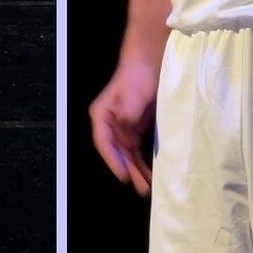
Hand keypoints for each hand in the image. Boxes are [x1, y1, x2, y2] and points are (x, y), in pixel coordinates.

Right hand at [89, 58, 158, 196]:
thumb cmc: (137, 77)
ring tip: (148, 188)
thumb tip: (130, 137)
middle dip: (129, 171)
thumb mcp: (131, 97)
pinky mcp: (135, 130)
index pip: (104, 143)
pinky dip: (143, 162)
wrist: (150, 64)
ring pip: (128, 155)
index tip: (124, 175)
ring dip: (137, 171)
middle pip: (117, 153)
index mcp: (101, 116)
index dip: (113, 160)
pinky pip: (137, 150)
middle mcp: (109, 126)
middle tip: (141, 188)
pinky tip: (151, 174)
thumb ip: (128, 118)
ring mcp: (122, 129)